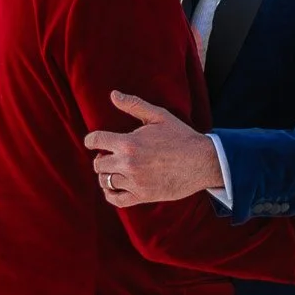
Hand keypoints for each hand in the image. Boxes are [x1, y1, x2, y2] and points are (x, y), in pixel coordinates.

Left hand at [85, 91, 223, 205]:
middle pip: (98, 163)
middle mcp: (128, 164)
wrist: (203, 161)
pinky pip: (116, 200)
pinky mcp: (143, 196)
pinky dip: (110, 194)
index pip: (95, 140)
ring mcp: (135, 182)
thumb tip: (113, 94)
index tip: (94, 141)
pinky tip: (113, 187)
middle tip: (111, 155)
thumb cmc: (181, 136)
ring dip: (107, 174)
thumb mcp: (159, 116)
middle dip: (102, 157)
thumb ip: (134, 105)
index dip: (91, 140)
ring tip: (116, 169)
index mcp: (128, 143)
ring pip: (105, 181)